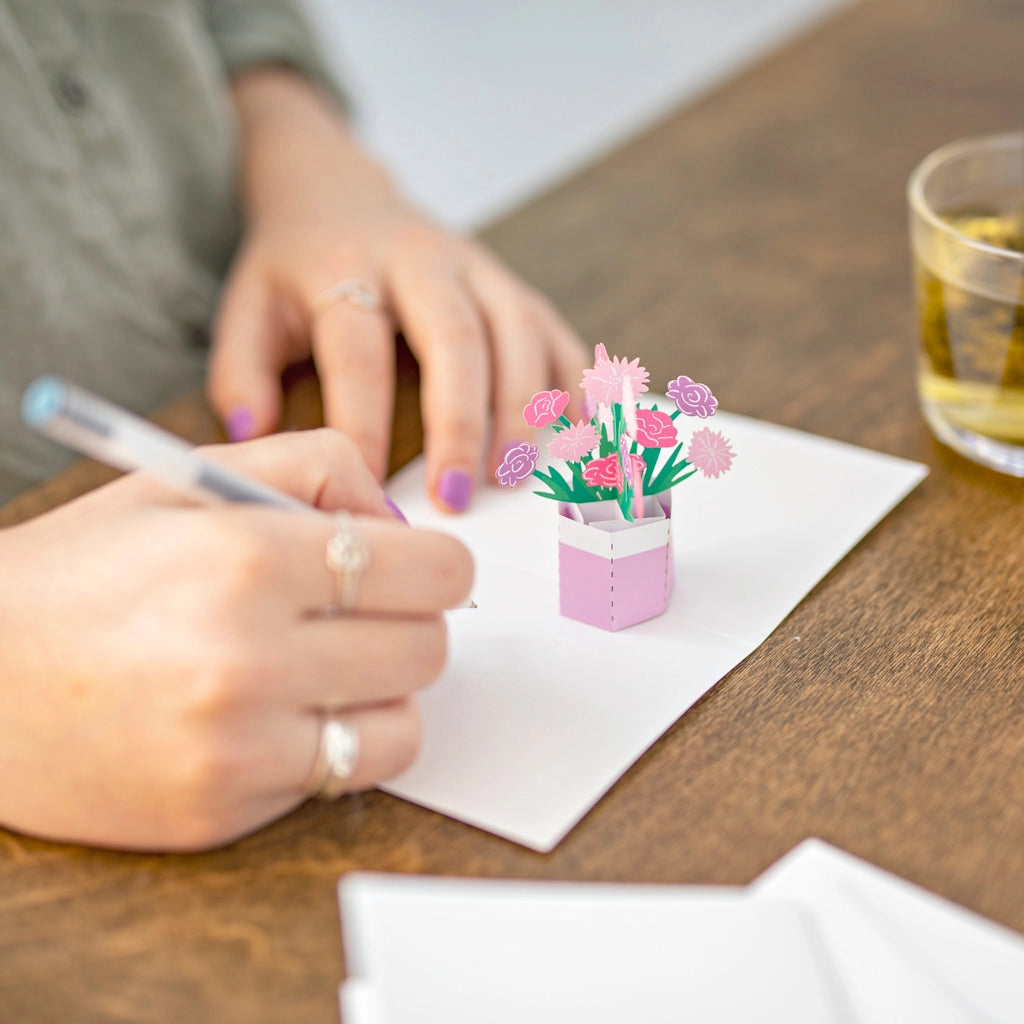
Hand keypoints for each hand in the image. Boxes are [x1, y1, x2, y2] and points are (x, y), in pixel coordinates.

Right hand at [0, 430, 472, 850]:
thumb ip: (315, 467)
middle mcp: (248, 656)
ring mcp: (236, 746)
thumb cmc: (85, 571)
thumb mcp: (189, 478)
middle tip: (363, 613)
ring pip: (405, 723)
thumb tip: (404, 523)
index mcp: (245, 556)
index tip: (422, 569)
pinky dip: (339, 744)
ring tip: (329, 666)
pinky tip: (291, 714)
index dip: (440, 566)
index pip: (431, 571)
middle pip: (428, 647)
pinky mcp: (222, 810)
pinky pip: (345, 778)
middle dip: (411, 622)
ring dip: (384, 691)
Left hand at [206, 69, 588, 511]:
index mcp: (344, 267)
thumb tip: (257, 436)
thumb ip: (240, 373)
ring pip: (517, 333)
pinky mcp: (513, 286)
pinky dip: (572, 382)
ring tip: (513, 478)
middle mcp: (420, 260)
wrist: (338, 195)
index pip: (357, 351)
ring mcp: (478, 269)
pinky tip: (572, 435)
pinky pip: (555, 332)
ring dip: (522, 410)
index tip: (365, 489)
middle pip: (455, 337)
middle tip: (456, 498)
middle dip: (460, 423)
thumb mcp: (244, 309)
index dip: (362, 422)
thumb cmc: (294, 272)